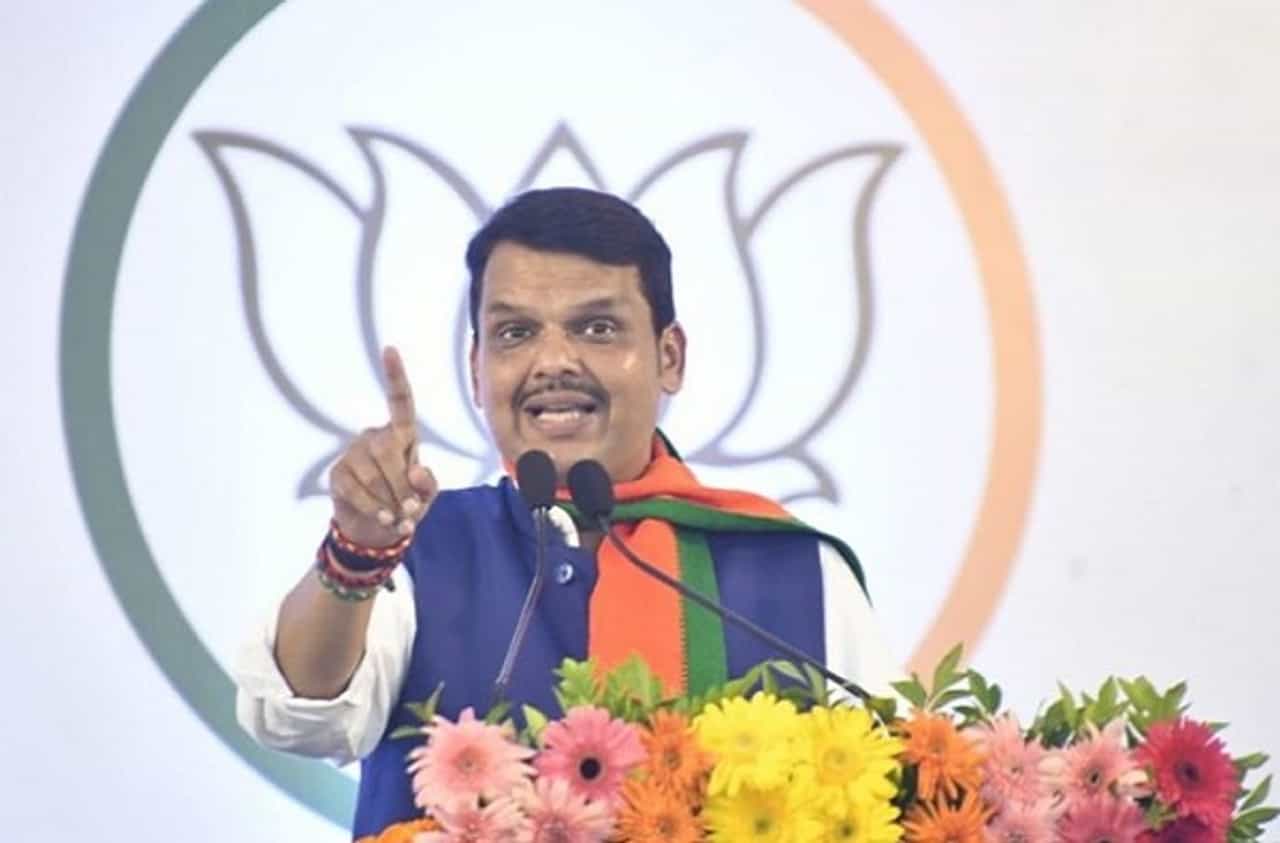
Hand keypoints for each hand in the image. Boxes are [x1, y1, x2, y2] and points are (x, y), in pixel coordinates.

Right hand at [327, 346, 437, 547]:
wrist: (377, 532)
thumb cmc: (407, 505)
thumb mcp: (426, 497)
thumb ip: (428, 485)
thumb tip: (417, 471)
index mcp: (401, 435)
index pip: (400, 402)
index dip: (395, 377)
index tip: (390, 349)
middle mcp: (374, 437)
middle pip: (387, 451)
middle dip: (401, 484)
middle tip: (411, 510)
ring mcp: (353, 454)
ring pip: (372, 475)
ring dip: (389, 502)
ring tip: (398, 519)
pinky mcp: (337, 474)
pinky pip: (356, 491)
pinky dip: (374, 510)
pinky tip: (383, 519)